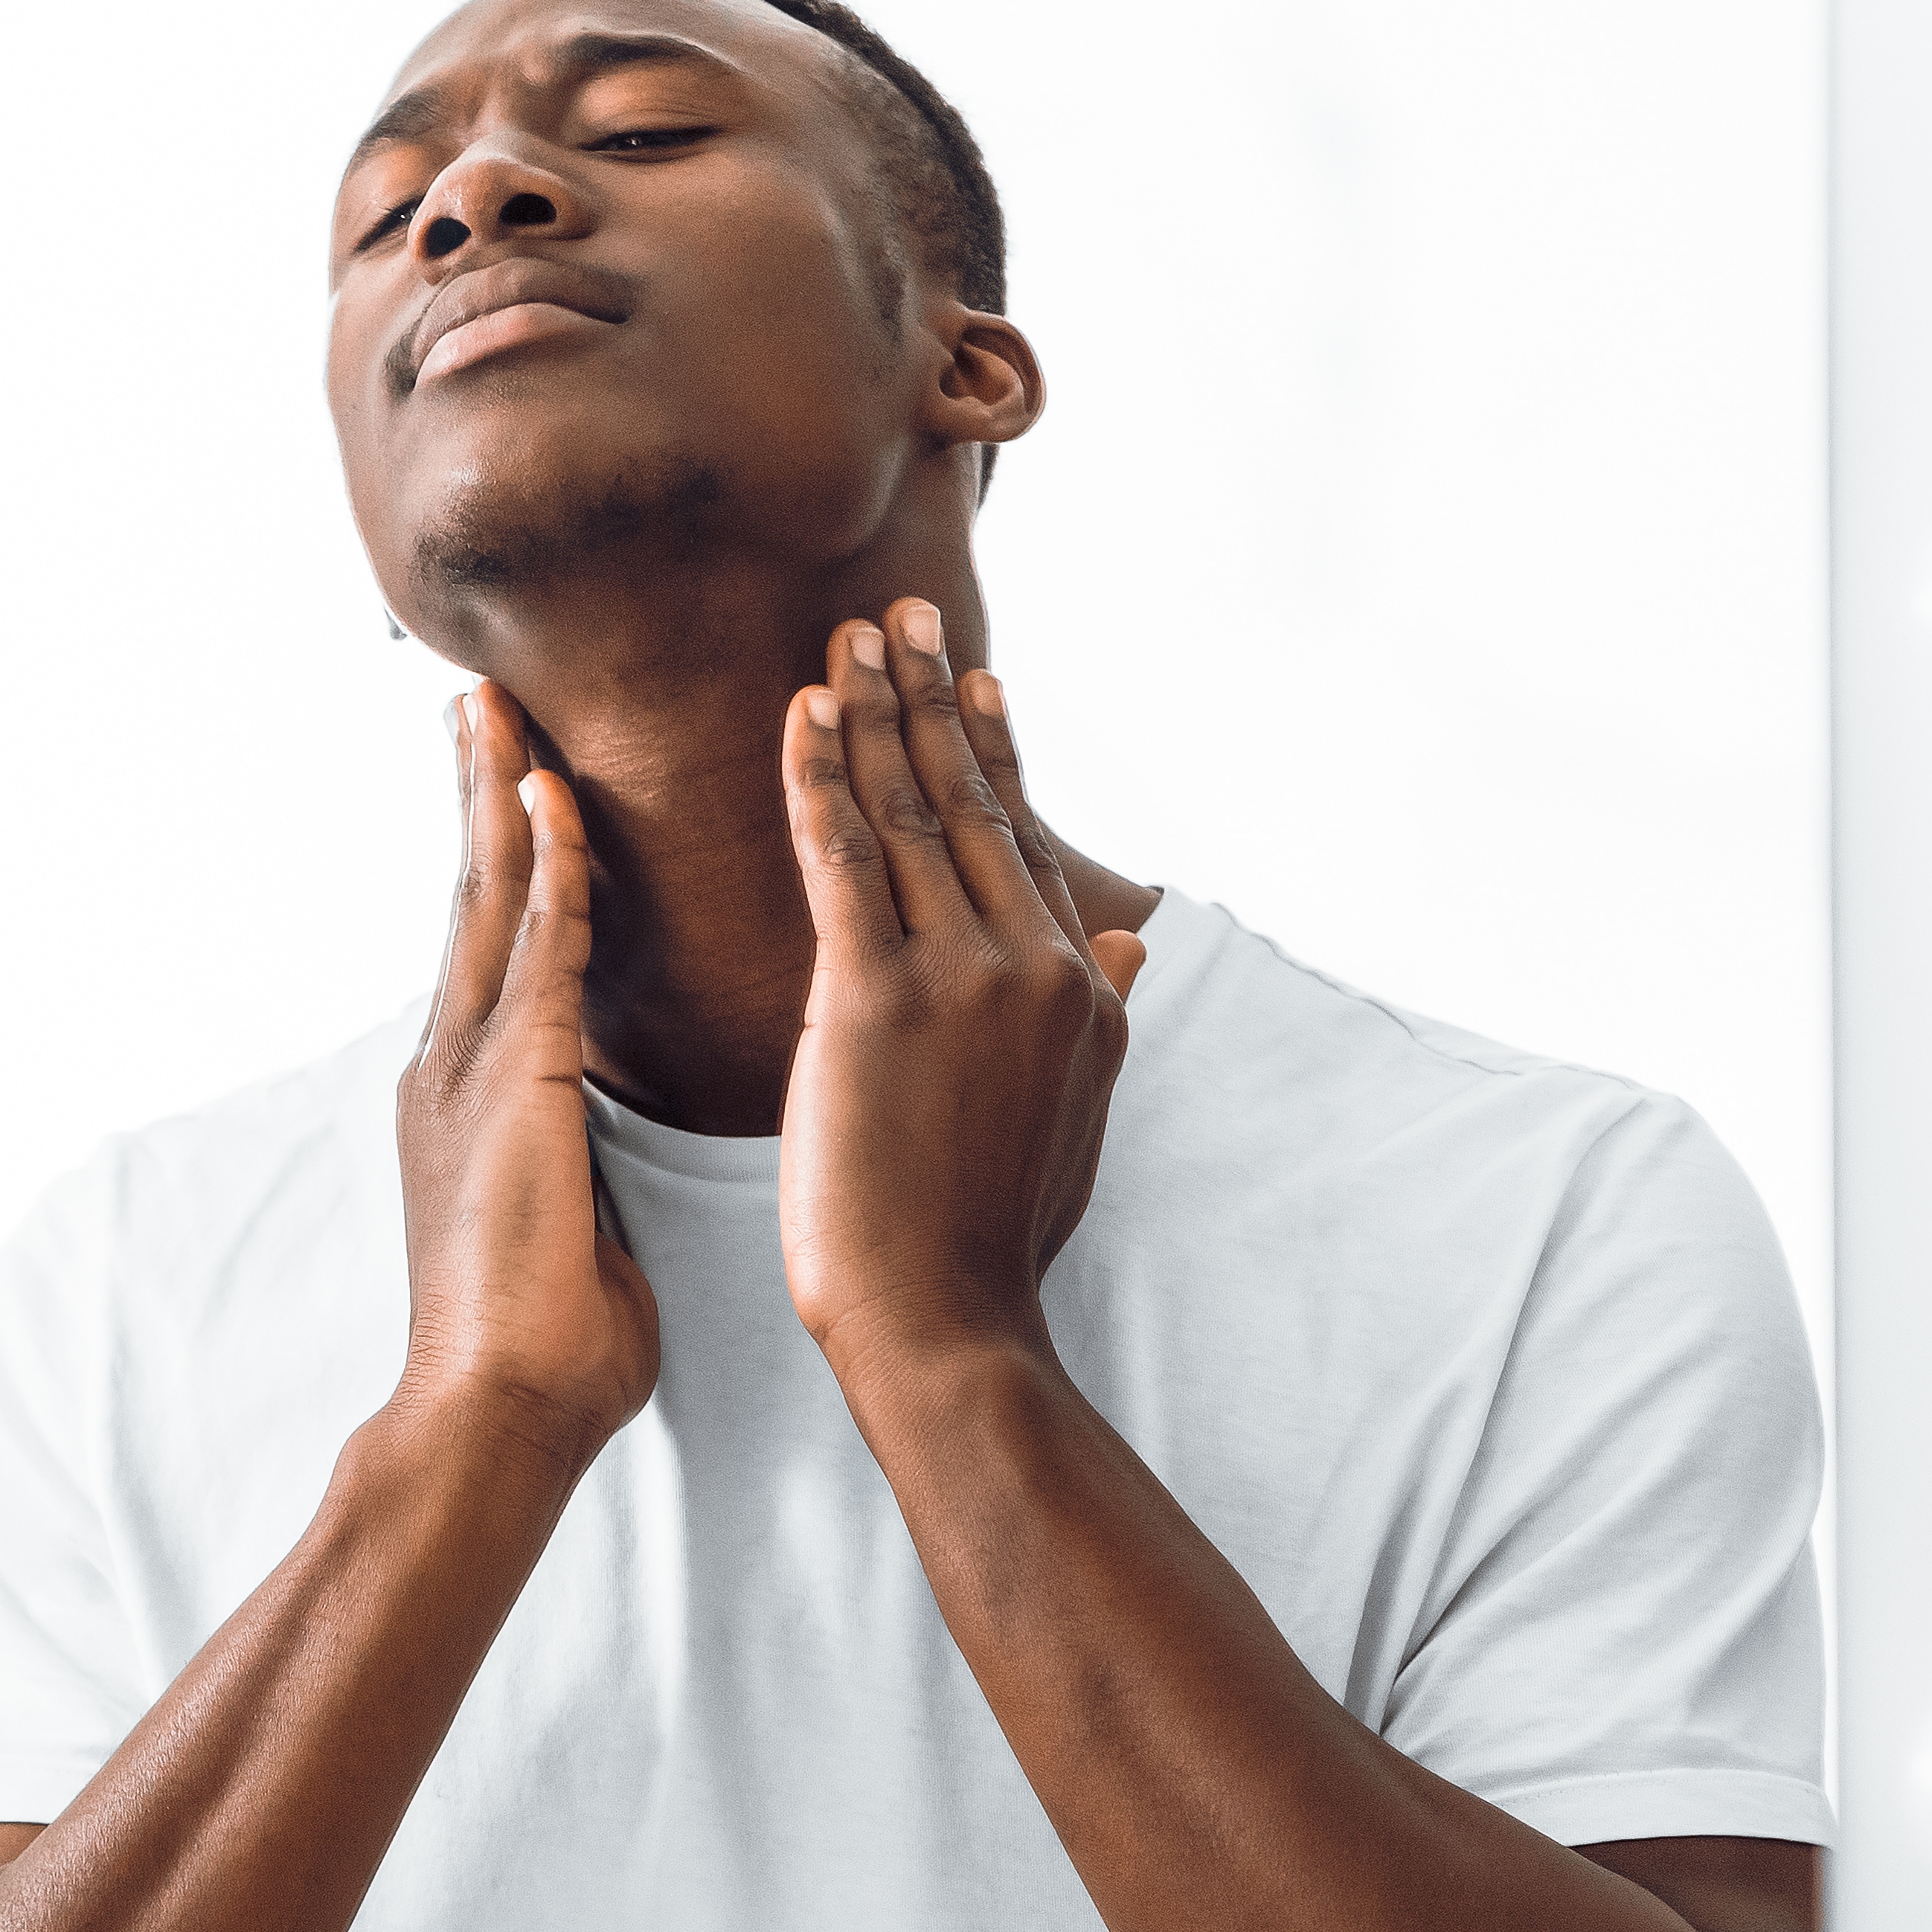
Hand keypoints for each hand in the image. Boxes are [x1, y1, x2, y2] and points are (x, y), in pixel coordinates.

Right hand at [382, 684, 660, 1473]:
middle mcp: (453, 1065)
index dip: (500, 856)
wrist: (498, 1412)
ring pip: (490, 903)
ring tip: (499, 714)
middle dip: (477, 795)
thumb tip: (602, 1146)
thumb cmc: (551, 1345)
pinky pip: (537, 955)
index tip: (513, 779)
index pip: (493, 947)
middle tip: (480, 701)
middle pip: (471, 898)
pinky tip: (555, 805)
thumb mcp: (571, 1218)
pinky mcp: (510, 1088)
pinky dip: (547, 874)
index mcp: (471, 1095)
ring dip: (500, 801)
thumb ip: (577, 1158)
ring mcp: (468, 1071)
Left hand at [774, 601, 1145, 1371]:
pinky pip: (843, 861)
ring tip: (843, 637)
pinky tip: (798, 716)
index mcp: (1078, 988)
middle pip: (971, 802)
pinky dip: (819, 779)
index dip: (993, 746)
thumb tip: (1133, 928)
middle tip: (895, 611)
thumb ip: (1103, 1011)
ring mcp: (958, 980)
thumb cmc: (992, 1232)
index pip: (1027, 838)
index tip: (970, 671)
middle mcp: (1033, 965)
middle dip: (926, 697)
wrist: (947, 1320)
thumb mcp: (1076, 1110)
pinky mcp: (873, 1003)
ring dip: (869, 713)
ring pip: (909, 813)